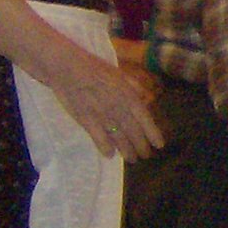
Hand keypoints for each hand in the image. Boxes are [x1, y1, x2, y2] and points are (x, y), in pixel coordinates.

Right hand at [39, 48, 162, 162]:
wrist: (68, 68)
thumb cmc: (94, 69)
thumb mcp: (120, 74)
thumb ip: (135, 87)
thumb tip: (146, 97)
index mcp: (129, 96)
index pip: (146, 120)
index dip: (153, 134)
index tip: (159, 145)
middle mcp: (119, 108)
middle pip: (134, 132)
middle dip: (141, 146)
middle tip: (145, 155)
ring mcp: (103, 115)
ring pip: (119, 138)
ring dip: (127, 151)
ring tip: (132, 159)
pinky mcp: (86, 120)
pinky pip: (99, 137)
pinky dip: (105, 147)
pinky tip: (110, 155)